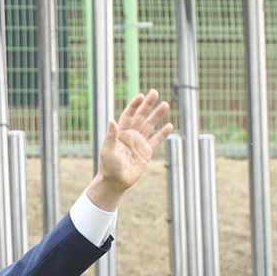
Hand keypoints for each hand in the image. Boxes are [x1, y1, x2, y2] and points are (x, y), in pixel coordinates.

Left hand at [83, 90, 173, 210]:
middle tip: (155, 92)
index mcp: (120, 133)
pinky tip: (170, 125)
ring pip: (150, 126)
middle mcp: (130, 136)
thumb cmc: (108, 168)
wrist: (115, 183)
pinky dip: (163, 134)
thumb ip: (110, 136)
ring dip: (157, 115)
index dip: (134, 105)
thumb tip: (111, 120)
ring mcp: (139, 144)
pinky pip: (156, 141)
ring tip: (165, 104)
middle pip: (141, 117)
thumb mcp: (107, 152)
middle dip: (148, 105)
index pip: (128, 115)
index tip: (141, 96)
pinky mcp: (146, 153)